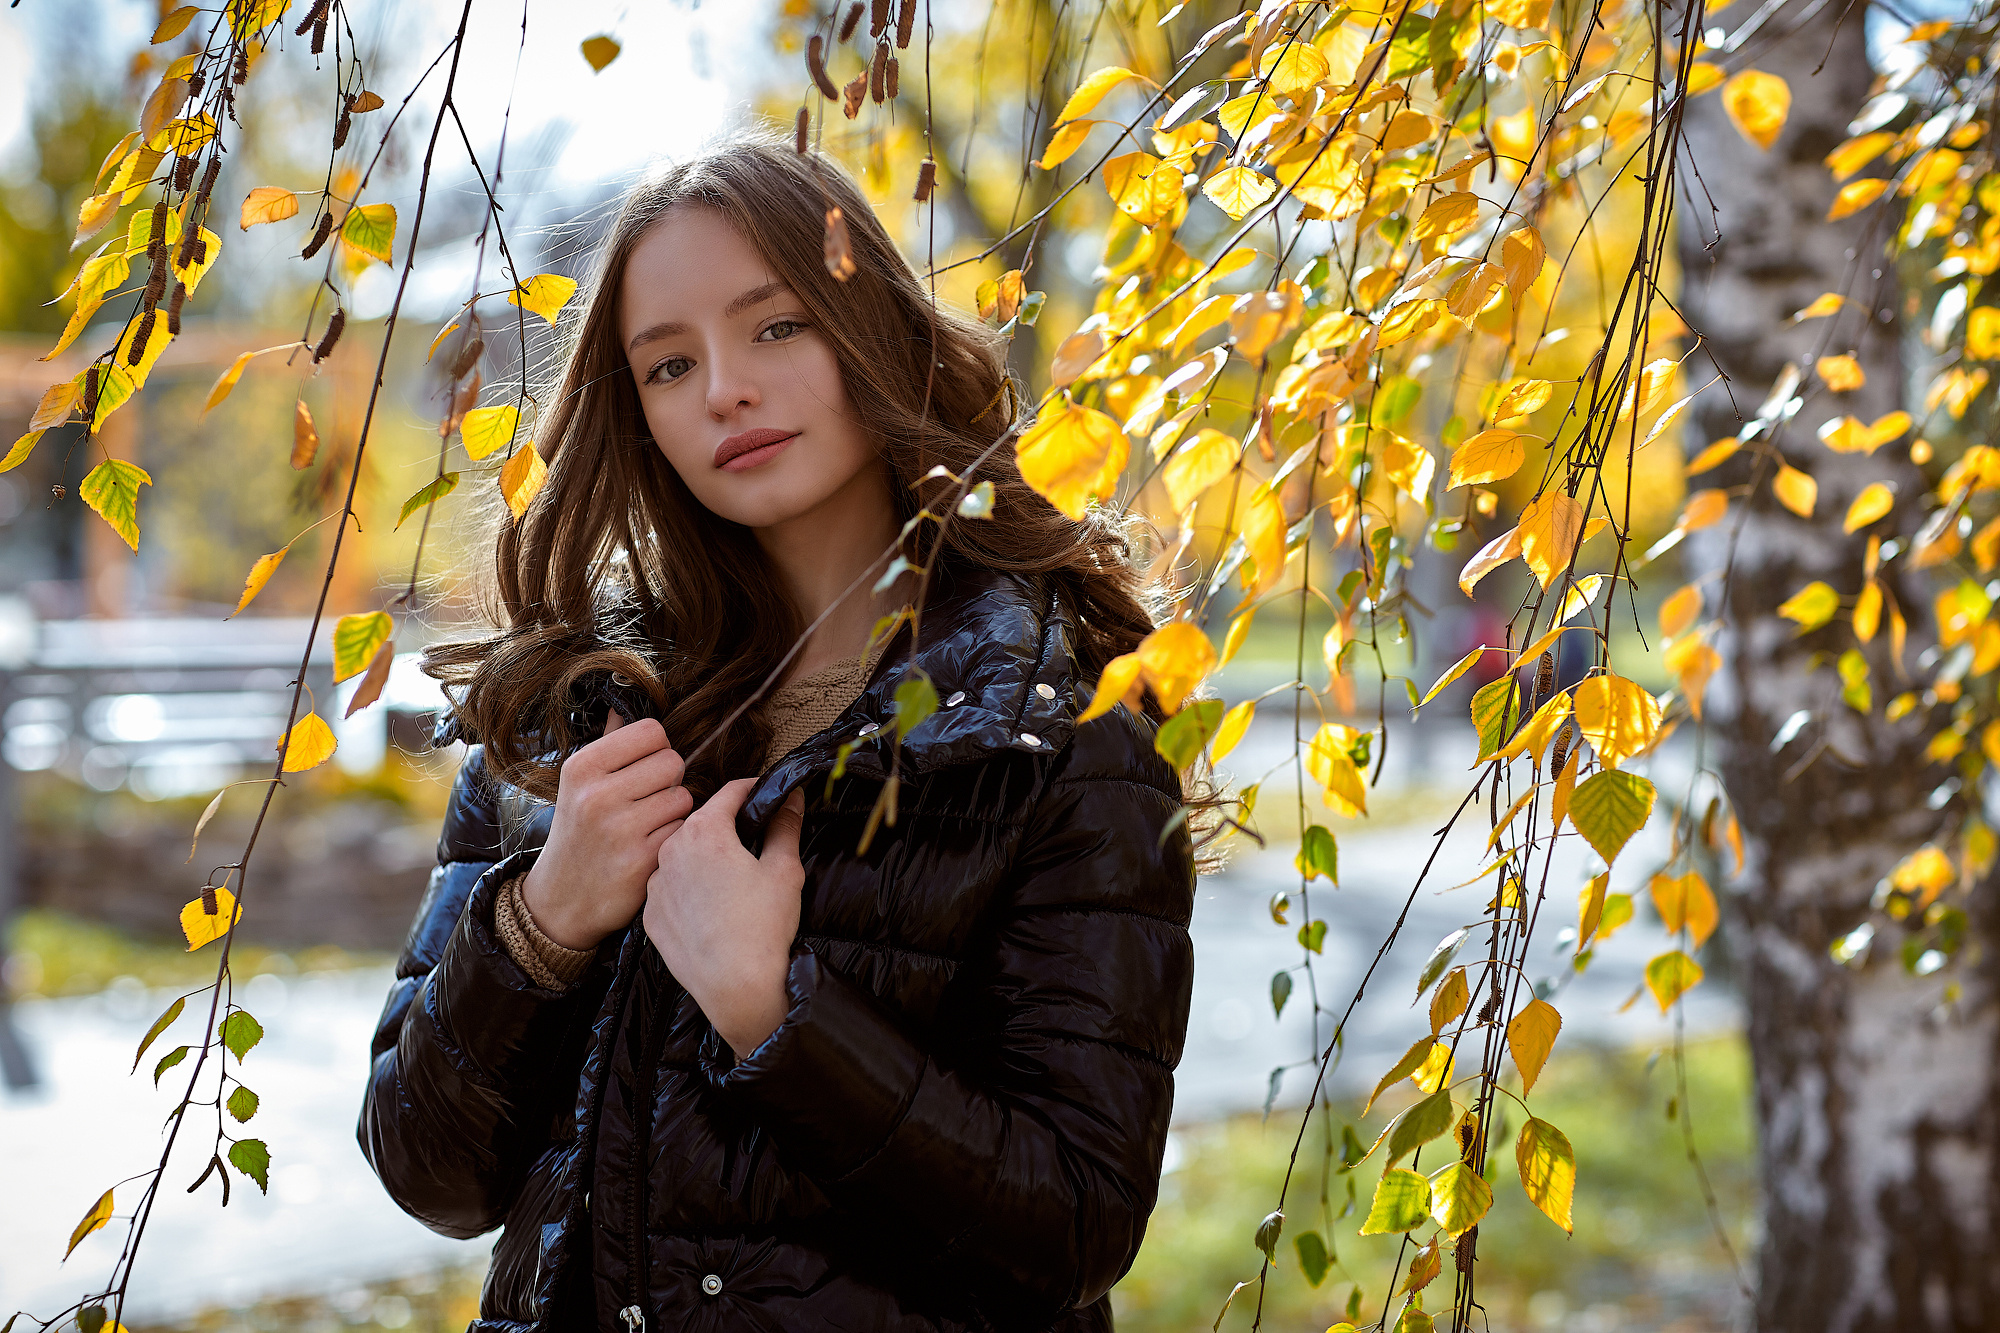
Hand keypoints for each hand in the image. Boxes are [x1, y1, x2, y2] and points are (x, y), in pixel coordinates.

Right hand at [519, 712, 692, 950]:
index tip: (643, 767)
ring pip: (683, 797)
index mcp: (582, 767)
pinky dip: (673, 838)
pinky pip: (682, 830)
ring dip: (674, 811)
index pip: (652, 731)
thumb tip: (625, 699)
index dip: (656, 748)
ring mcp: (620, 830)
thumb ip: (609, 741)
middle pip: (673, 761)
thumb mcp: (580, 783)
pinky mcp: (641, 861)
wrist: (562, 899)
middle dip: (668, 780)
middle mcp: (597, 795)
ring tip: (648, 824)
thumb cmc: (578, 831)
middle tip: (647, 799)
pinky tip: (651, 846)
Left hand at [644, 780, 805, 1057]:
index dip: (752, 789)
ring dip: (703, 858)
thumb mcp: (784, 869)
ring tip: (730, 880)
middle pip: (702, 823)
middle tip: (753, 840)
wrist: (736, 987)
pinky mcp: (650, 916)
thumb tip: (790, 798)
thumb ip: (785, 827)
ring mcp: (655, 886)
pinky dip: (687, 890)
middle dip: (727, 826)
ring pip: (682, 857)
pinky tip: (710, 908)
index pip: (730, 792)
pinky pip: (670, 890)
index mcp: (704, 832)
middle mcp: (670, 852)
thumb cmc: (763, 927)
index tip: (765, 794)